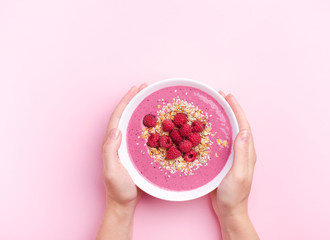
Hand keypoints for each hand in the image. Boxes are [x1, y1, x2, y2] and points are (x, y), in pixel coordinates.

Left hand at [97, 84, 146, 239]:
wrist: (124, 203)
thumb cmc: (118, 189)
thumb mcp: (111, 171)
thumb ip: (110, 151)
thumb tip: (115, 130)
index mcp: (111, 143)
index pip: (118, 116)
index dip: (126, 102)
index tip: (135, 90)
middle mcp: (118, 141)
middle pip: (125, 115)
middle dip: (133, 100)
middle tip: (144, 88)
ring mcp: (127, 146)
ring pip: (133, 122)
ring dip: (140, 109)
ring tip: (150, 98)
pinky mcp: (135, 152)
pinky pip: (141, 133)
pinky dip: (148, 123)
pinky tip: (156, 121)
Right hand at [210, 91, 258, 239]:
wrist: (229, 210)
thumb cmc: (235, 195)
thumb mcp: (238, 174)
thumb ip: (242, 153)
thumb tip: (243, 131)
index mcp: (247, 152)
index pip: (243, 125)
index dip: (236, 109)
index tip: (228, 96)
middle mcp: (242, 151)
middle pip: (236, 124)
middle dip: (230, 109)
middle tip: (219, 96)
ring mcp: (233, 155)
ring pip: (228, 131)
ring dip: (222, 118)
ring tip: (213, 107)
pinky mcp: (224, 161)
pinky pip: (220, 141)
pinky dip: (215, 131)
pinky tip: (205, 129)